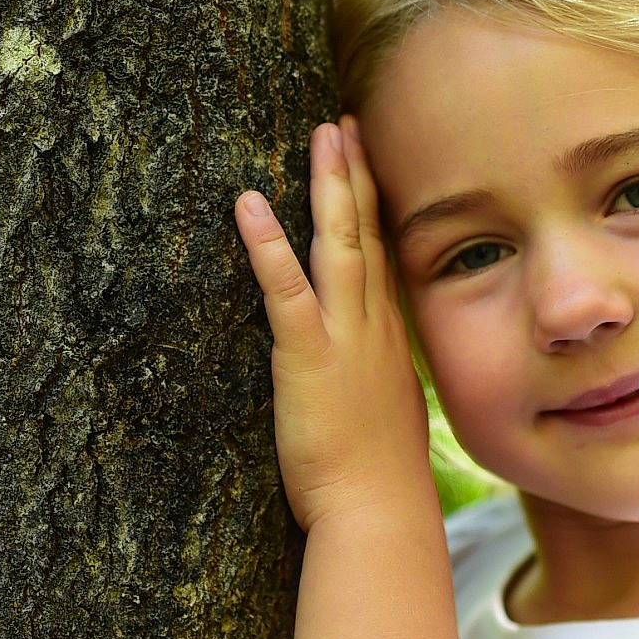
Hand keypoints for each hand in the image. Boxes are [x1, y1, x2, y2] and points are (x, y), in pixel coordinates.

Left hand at [234, 116, 432, 533]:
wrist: (379, 514)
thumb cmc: (376, 485)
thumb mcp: (384, 424)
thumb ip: (374, 390)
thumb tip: (367, 381)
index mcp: (389, 343)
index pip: (382, 260)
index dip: (375, 208)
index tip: (368, 164)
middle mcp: (374, 330)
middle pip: (367, 236)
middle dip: (357, 176)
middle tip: (344, 125)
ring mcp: (345, 339)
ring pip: (339, 246)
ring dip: (329, 186)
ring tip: (322, 135)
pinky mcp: (307, 358)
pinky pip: (285, 290)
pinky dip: (267, 245)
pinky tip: (249, 203)